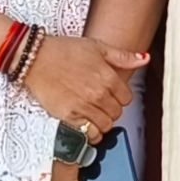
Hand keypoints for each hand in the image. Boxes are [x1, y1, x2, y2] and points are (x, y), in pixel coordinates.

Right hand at [21, 32, 151, 140]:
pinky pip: (88, 133)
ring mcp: (83, 106)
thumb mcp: (97, 47)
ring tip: (93, 113)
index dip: (120, 97)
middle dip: (111, 109)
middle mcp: (98, 93)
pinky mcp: (68, 116)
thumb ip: (123, 56)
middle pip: (117, 113)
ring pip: (106, 125)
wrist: (35, 58)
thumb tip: (144, 59)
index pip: (127, 98)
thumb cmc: (64, 50)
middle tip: (101, 103)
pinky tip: (86, 124)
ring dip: (102, 121)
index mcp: (108, 77)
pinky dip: (90, 132)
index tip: (112, 94)